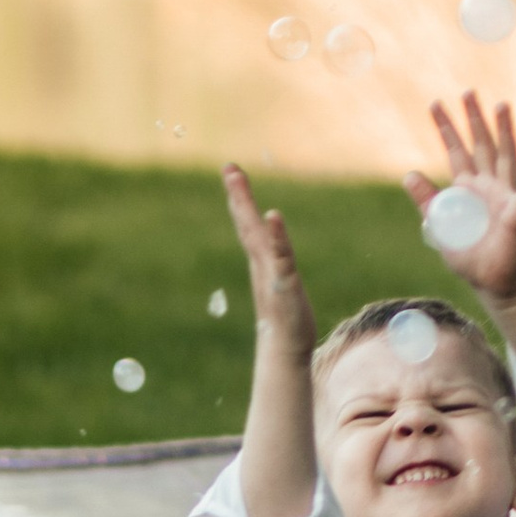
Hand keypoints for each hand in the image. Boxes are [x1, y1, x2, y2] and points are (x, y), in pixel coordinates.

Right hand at [221, 165, 317, 356]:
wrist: (286, 349)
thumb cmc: (286, 321)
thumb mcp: (281, 287)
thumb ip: (277, 270)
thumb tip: (275, 260)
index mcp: (262, 259)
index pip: (248, 223)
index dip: (239, 198)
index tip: (232, 171)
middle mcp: (262, 261)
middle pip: (247, 222)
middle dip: (238, 194)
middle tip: (229, 167)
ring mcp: (271, 271)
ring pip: (257, 233)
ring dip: (247, 207)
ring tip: (239, 182)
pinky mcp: (284, 282)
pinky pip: (280, 254)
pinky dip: (276, 235)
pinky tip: (273, 216)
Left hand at [409, 94, 515, 306]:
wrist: (493, 282)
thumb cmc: (470, 256)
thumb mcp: (440, 227)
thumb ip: (427, 201)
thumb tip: (408, 174)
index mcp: (468, 189)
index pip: (456, 151)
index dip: (447, 129)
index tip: (435, 104)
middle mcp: (489, 186)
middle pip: (481, 145)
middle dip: (473, 119)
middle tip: (467, 91)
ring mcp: (506, 196)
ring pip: (505, 157)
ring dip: (504, 131)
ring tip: (501, 105)